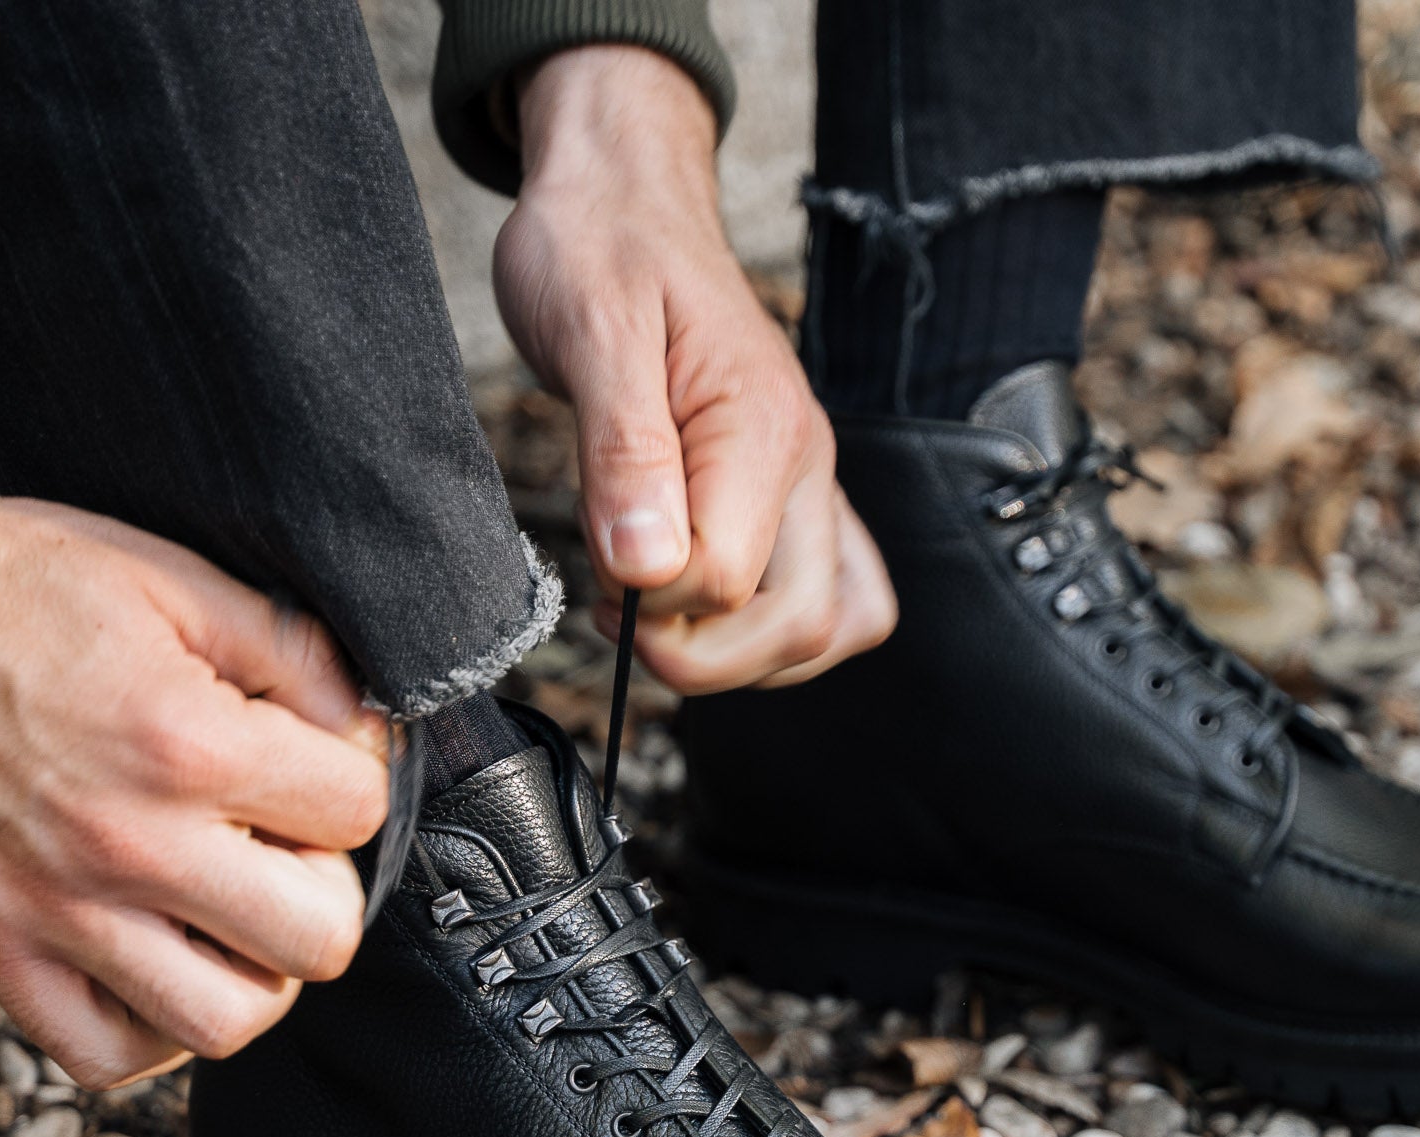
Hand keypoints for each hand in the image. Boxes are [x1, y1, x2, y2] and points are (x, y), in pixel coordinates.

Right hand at [0, 453, 388, 1087]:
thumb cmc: (1, 590)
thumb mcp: (167, 579)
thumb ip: (290, 652)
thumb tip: (367, 724)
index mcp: (182, 743)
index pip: (356, 810)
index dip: (354, 777)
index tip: (319, 760)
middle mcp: (126, 842)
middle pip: (321, 938)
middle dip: (325, 887)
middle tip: (283, 846)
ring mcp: (56, 912)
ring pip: (228, 1020)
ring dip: (255, 971)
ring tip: (231, 913)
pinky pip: (107, 1054)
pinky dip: (153, 1027)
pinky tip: (161, 962)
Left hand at [493, 46, 895, 693]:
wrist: (624, 194)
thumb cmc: (599, 248)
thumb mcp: (590, 329)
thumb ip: (623, 453)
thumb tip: (645, 568)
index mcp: (762, 426)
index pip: (730, 579)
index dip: (652, 600)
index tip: (595, 567)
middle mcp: (807, 465)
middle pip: (800, 626)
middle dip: (700, 656)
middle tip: (618, 613)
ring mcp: (810, 486)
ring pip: (826, 629)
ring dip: (738, 659)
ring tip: (654, 614)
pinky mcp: (795, 499)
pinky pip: (829, 601)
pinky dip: (768, 638)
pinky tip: (700, 612)